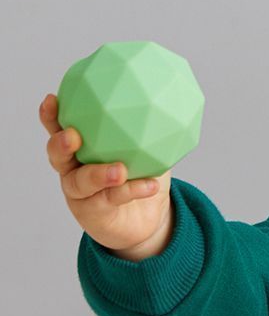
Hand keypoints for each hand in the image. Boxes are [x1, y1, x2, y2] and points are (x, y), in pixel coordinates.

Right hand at [39, 92, 172, 252]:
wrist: (147, 217)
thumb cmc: (142, 174)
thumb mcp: (149, 148)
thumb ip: (150, 127)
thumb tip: (170, 99)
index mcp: (79, 148)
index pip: (58, 129)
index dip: (50, 116)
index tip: (51, 99)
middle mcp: (72, 170)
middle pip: (58, 156)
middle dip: (61, 144)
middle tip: (73, 136)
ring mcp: (81, 194)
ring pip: (81, 183)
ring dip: (98, 174)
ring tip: (119, 170)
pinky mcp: (94, 213)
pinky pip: (112, 199)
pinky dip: (132, 190)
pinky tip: (150, 185)